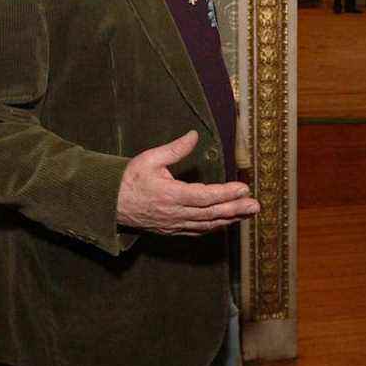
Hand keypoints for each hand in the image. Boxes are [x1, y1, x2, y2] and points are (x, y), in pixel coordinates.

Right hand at [117, 131, 259, 235]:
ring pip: (207, 225)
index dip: (226, 194)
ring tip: (248, 213)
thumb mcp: (150, 158)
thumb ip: (175, 149)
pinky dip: (215, 226)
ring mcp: (173, 224)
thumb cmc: (129, 179)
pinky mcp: (172, 230)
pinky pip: (198, 231)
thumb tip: (194, 135)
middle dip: (236, 209)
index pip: (205, 197)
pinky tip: (228, 221)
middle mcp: (174, 213)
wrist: (108, 205)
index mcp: (170, 195)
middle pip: (211, 214)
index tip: (244, 188)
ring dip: (230, 219)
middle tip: (256, 206)